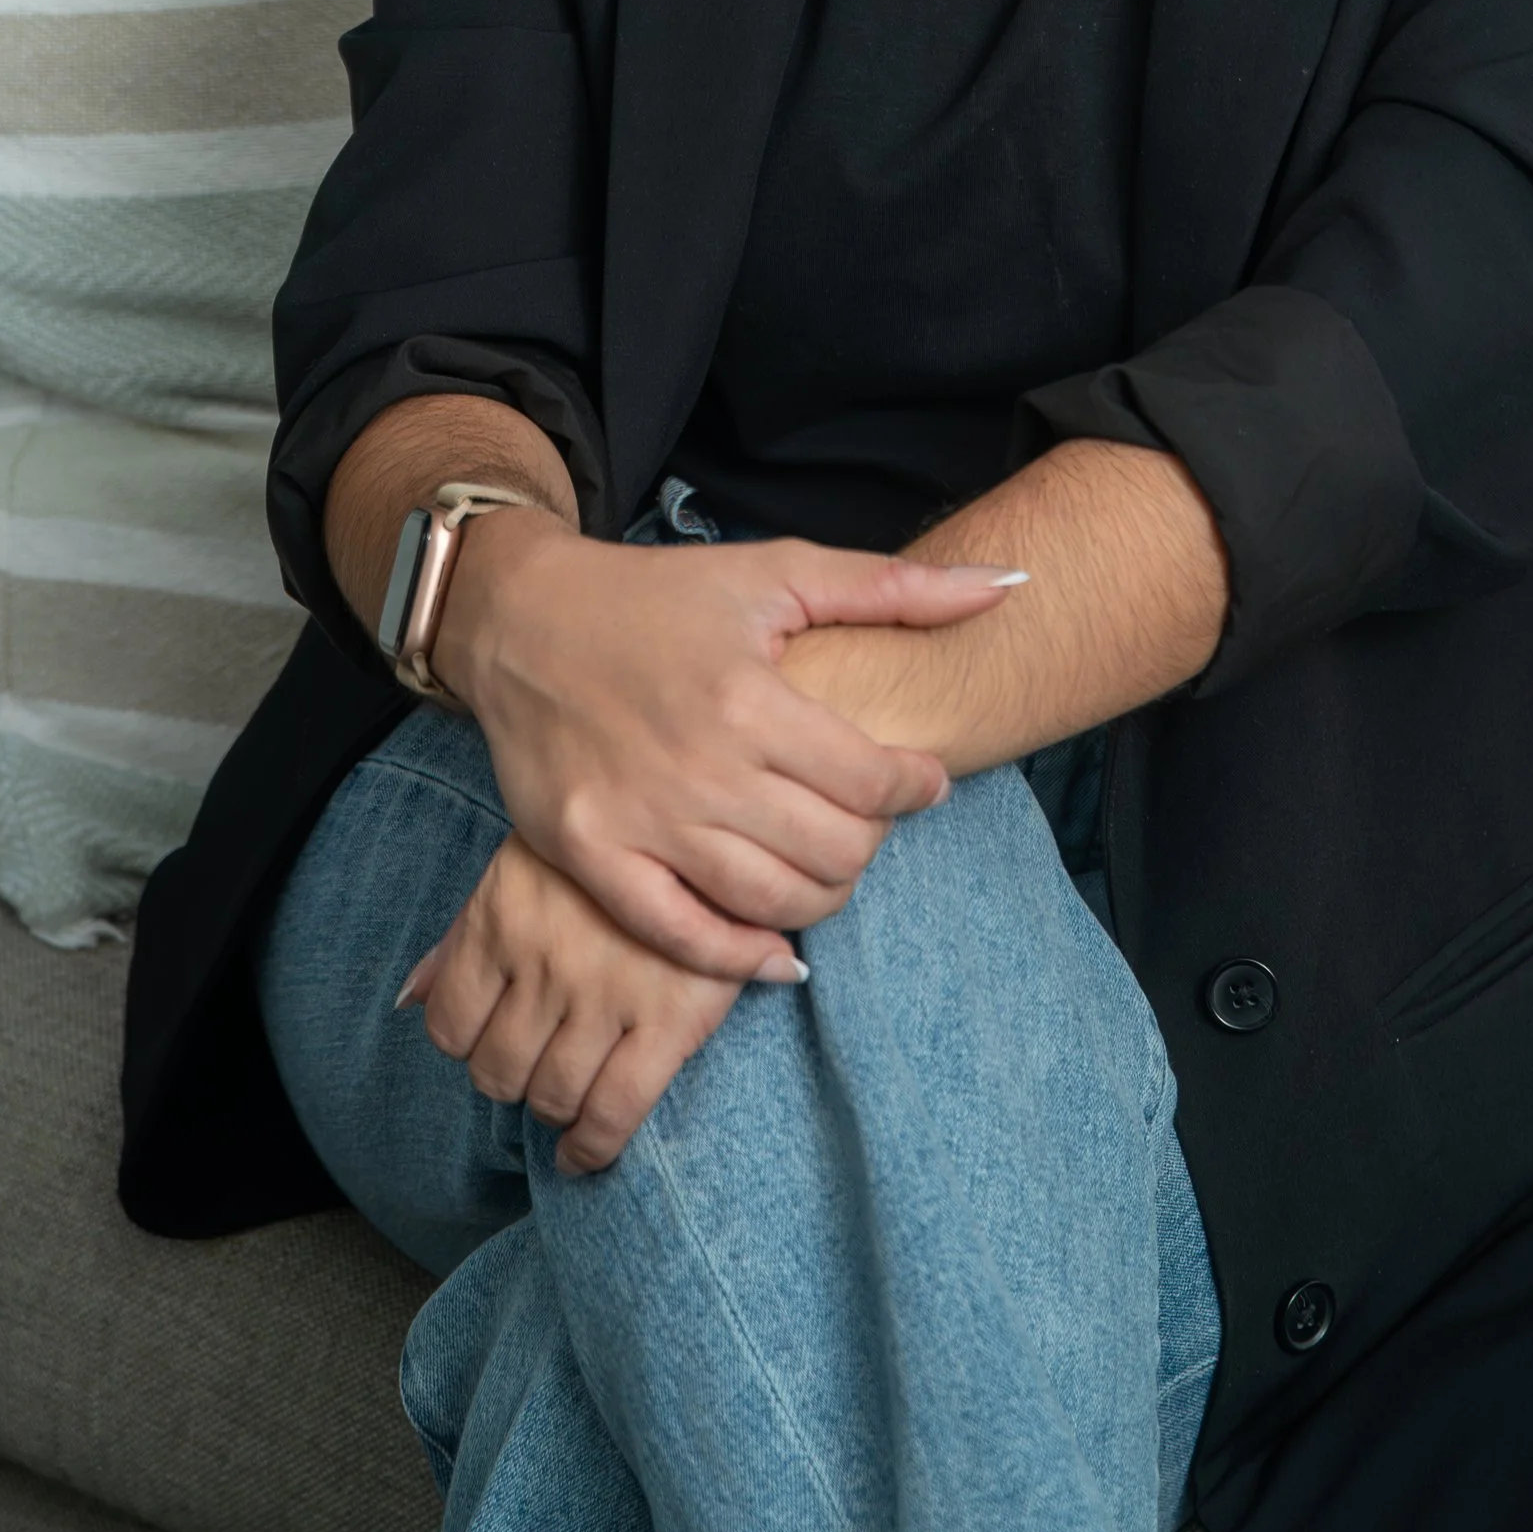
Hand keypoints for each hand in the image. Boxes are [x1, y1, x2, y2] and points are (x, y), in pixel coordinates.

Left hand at [400, 832, 742, 1174]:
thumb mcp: (522, 867)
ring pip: (552, 1097)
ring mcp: (607, 996)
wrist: (712, 826)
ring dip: (553, 1110)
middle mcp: (546, 962)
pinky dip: (592, 1147)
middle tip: (540, 1065)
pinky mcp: (670, 1021)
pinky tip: (586, 1153)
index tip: (494, 1039)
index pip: (450, 1026)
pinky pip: (614, 1112)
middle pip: (499, 1070)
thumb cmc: (608, 850)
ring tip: (568, 1098)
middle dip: (513, 1079)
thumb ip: (463, 935)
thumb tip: (409, 999)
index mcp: (502, 919)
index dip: (469, 1043)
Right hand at [433, 513, 1022, 982]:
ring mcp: (639, 819)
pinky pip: (681, 936)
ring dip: (823, 898)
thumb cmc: (659, 595)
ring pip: (769, 902)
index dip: (916, 788)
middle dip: (872, 845)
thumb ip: (894, 586)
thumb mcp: (776, 571)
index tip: (920, 781)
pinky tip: (778, 953)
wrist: (522, 618)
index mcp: (749, 696)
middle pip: (831, 851)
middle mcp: (698, 766)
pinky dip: (740, 960)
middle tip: (870, 824)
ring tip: (830, 868)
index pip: (871, 780)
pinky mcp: (589, 856)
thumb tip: (1010, 583)